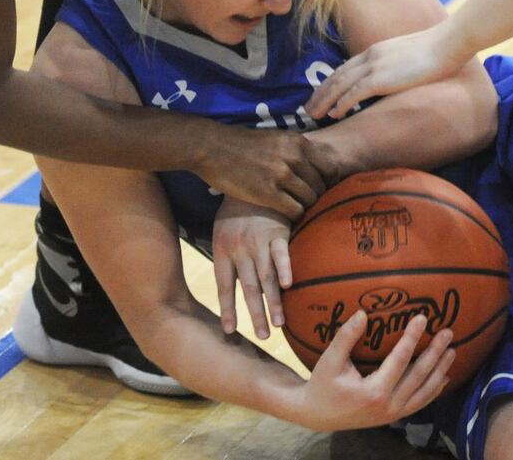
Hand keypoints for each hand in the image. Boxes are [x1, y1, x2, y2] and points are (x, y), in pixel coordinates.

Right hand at [195, 125, 326, 220]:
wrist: (212, 147)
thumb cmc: (241, 143)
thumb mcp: (275, 137)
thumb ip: (295, 150)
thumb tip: (313, 165)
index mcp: (298, 142)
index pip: (330, 168)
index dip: (328, 182)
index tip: (319, 189)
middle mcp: (294, 157)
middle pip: (321, 186)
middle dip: (316, 197)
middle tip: (307, 203)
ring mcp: (282, 175)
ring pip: (310, 200)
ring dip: (305, 207)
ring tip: (296, 209)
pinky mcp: (268, 193)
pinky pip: (295, 210)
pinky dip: (294, 215)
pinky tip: (286, 214)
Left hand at [212, 197, 292, 339]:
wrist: (248, 177)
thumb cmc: (236, 211)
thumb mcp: (222, 233)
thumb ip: (229, 260)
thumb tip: (236, 288)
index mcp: (223, 251)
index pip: (224, 286)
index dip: (228, 309)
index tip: (230, 331)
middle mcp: (240, 249)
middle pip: (248, 288)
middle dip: (256, 314)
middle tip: (263, 336)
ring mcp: (259, 241)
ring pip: (266, 276)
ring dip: (273, 301)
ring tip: (279, 323)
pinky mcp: (278, 231)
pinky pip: (282, 252)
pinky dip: (286, 268)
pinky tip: (290, 285)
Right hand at [296, 312, 454, 431]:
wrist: (318, 415)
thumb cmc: (323, 385)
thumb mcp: (329, 360)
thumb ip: (346, 337)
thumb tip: (362, 313)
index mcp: (374, 392)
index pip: (400, 360)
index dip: (413, 337)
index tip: (423, 318)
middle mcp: (389, 405)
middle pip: (419, 376)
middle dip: (435, 353)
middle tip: (448, 332)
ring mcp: (394, 414)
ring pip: (424, 392)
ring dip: (440, 371)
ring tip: (452, 351)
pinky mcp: (394, 416)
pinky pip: (420, 403)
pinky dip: (434, 390)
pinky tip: (443, 377)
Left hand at [305, 21, 469, 121]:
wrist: (447, 43)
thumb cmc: (437, 50)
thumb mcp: (410, 56)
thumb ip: (397, 66)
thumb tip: (397, 78)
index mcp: (375, 51)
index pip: (345, 68)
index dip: (330, 83)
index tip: (321, 94)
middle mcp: (370, 57)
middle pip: (336, 77)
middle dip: (320, 94)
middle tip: (306, 109)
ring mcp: (374, 67)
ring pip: (339, 86)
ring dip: (324, 101)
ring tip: (312, 115)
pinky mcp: (381, 78)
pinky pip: (354, 93)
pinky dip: (341, 104)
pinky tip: (333, 114)